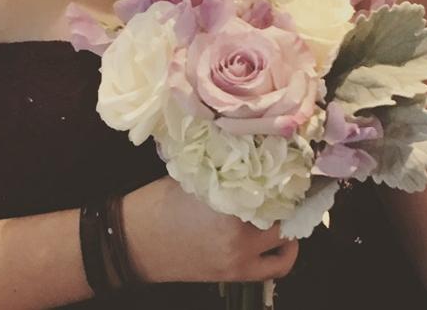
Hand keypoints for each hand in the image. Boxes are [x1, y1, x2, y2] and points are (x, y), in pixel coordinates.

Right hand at [122, 177, 298, 284]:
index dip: (288, 174)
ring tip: (284, 206)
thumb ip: (230, 169)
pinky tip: (276, 235)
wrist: (132, 243)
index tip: (294, 161)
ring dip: (288, 224)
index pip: (276, 188)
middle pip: (284, 215)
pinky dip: (282, 252)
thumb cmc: (160, 202)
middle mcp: (241, 237)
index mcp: (231, 206)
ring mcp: (239, 260)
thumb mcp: (197, 176)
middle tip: (290, 181)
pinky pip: (274, 267)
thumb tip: (258, 151)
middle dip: (289, 198)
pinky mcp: (234, 275)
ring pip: (284, 242)